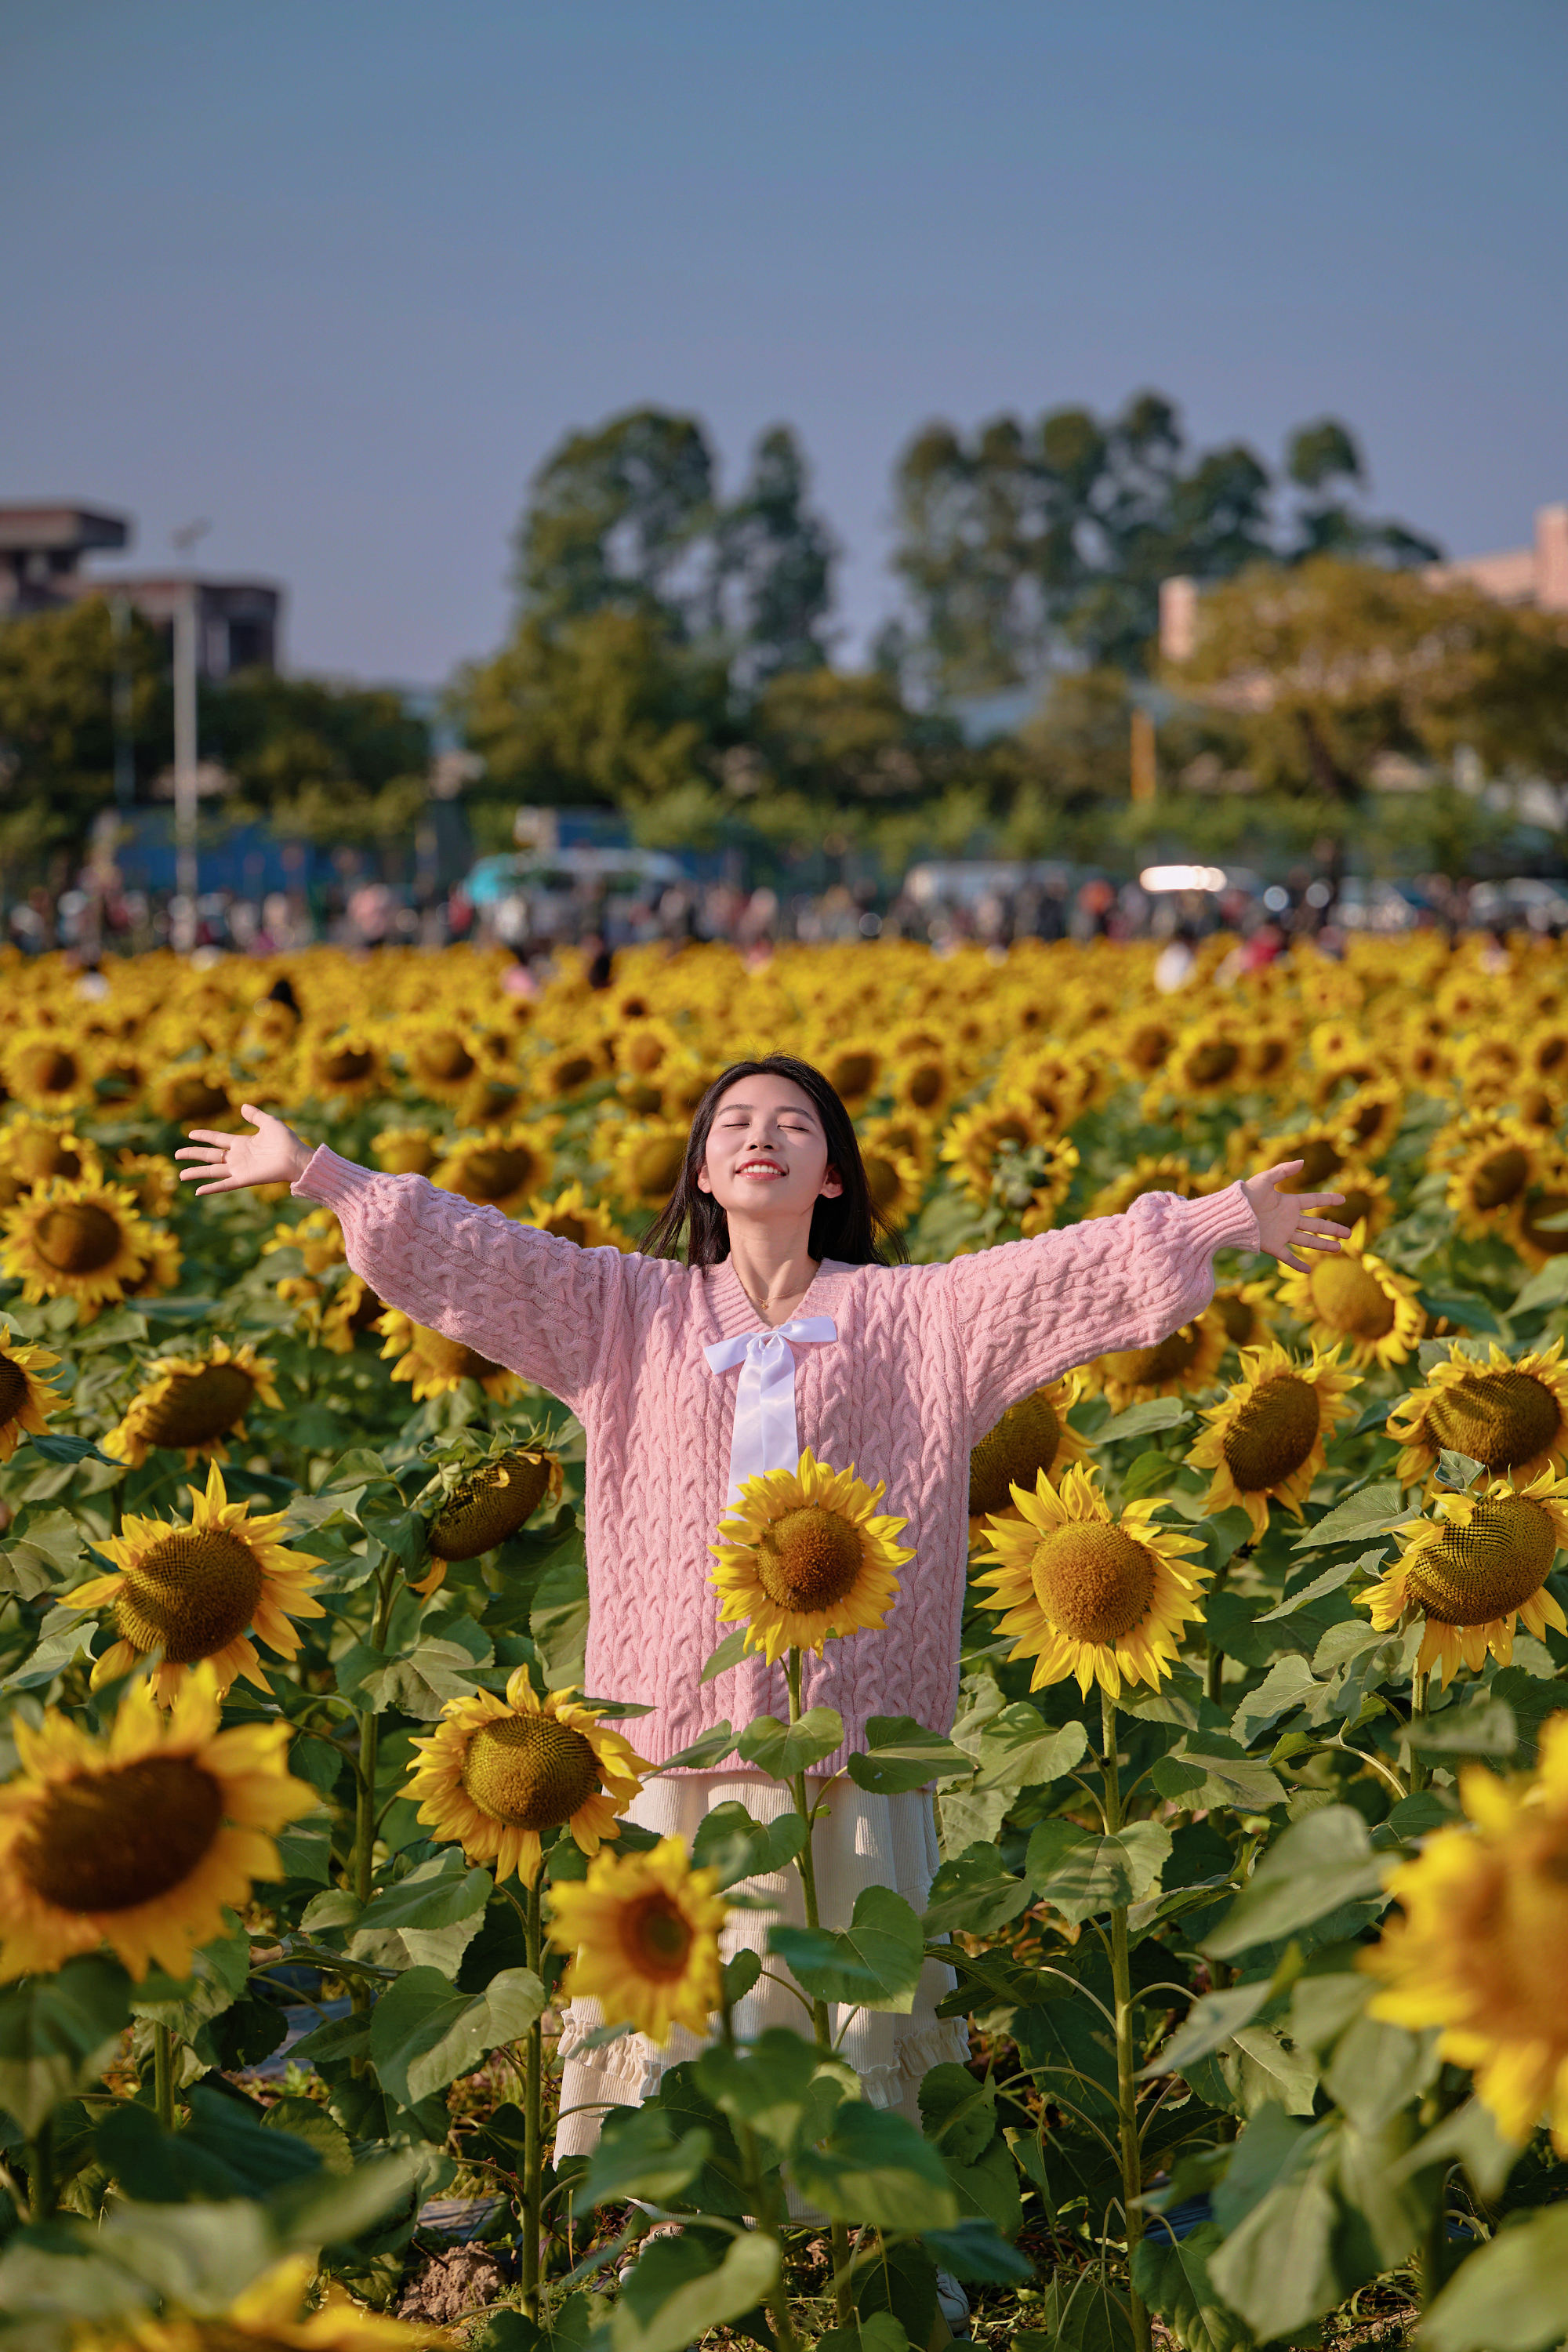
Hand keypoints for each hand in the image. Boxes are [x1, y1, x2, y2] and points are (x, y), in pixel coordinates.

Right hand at [176, 1105, 313, 1194]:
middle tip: (176, 1154)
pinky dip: (211, 1188)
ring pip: (212, 1171)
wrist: (295, 1157)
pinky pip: (224, 1185)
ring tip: (180, 1175)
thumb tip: (243, 1106)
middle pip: (209, 1155)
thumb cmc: (286, 1141)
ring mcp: (239, 1169)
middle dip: (193, 1154)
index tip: (190, 1134)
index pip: (217, 1139)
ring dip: (196, 1173)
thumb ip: (255, 1115)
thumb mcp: (269, 1123)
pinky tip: (198, 1191)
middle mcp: (237, 1157)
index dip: (204, 1136)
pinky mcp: (243, 1179)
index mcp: (242, 1143)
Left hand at [1242, 1160, 1349, 1273]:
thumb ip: (1283, 1171)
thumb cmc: (1245, 1195)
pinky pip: (1287, 1257)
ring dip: (1322, 1245)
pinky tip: (1309, 1270)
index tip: (1343, 1199)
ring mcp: (1281, 1234)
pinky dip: (1297, 1264)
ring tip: (1339, 1248)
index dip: (1328, 1199)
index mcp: (1288, 1203)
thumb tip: (1302, 1161)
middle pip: (1316, 1224)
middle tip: (1349, 1233)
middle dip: (1332, 1229)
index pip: (1313, 1201)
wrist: (1229, 1214)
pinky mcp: (1272, 1246)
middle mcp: (1288, 1219)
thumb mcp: (1264, 1180)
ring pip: (1307, 1241)